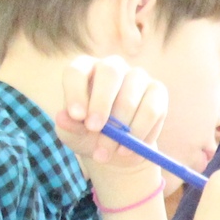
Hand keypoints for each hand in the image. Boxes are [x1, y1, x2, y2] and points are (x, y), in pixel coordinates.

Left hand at [54, 54, 172, 203]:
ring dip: (121, 129)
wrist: (116, 148)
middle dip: (102, 102)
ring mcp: (137, 76)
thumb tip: (62, 117)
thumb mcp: (73, 134)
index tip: (77, 116)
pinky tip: (129, 150)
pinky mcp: (157, 91)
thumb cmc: (88, 135)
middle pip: (109, 72)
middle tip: (95, 129)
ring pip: (131, 97)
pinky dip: (140, 134)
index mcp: (84, 70)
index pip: (77, 71)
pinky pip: (152, 111)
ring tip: (108, 153)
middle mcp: (111, 67)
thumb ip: (67, 126)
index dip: (76, 91)